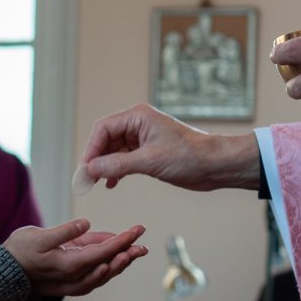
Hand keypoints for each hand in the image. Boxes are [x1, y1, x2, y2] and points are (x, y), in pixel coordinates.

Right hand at [3, 220, 146, 297]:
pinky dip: (107, 268)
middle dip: (127, 254)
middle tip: (143, 244)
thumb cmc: (18, 252)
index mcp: (69, 264)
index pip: (103, 251)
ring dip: (120, 263)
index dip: (122, 240)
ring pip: (103, 273)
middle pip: (108, 265)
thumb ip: (64, 232)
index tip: (137, 230)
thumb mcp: (38, 237)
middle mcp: (74, 277)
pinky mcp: (69, 281)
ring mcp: (72, 282)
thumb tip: (86, 223)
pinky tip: (114, 259)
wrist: (4, 274)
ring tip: (135, 251)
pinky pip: (94, 276)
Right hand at [78, 105, 261, 193]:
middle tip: (85, 180)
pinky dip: (116, 170)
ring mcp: (143, 138)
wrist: (216, 165)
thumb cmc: (189, 157)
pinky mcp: (149, 152)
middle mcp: (138, 124)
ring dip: (104, 166)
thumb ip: (117, 165)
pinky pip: (124, 159)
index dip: (91, 149)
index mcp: (138, 116)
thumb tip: (91, 169)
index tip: (85, 169)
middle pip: (105, 139)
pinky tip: (112, 184)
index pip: (103, 129)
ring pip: (113, 150)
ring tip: (95, 184)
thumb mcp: (149, 162)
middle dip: (95, 159)